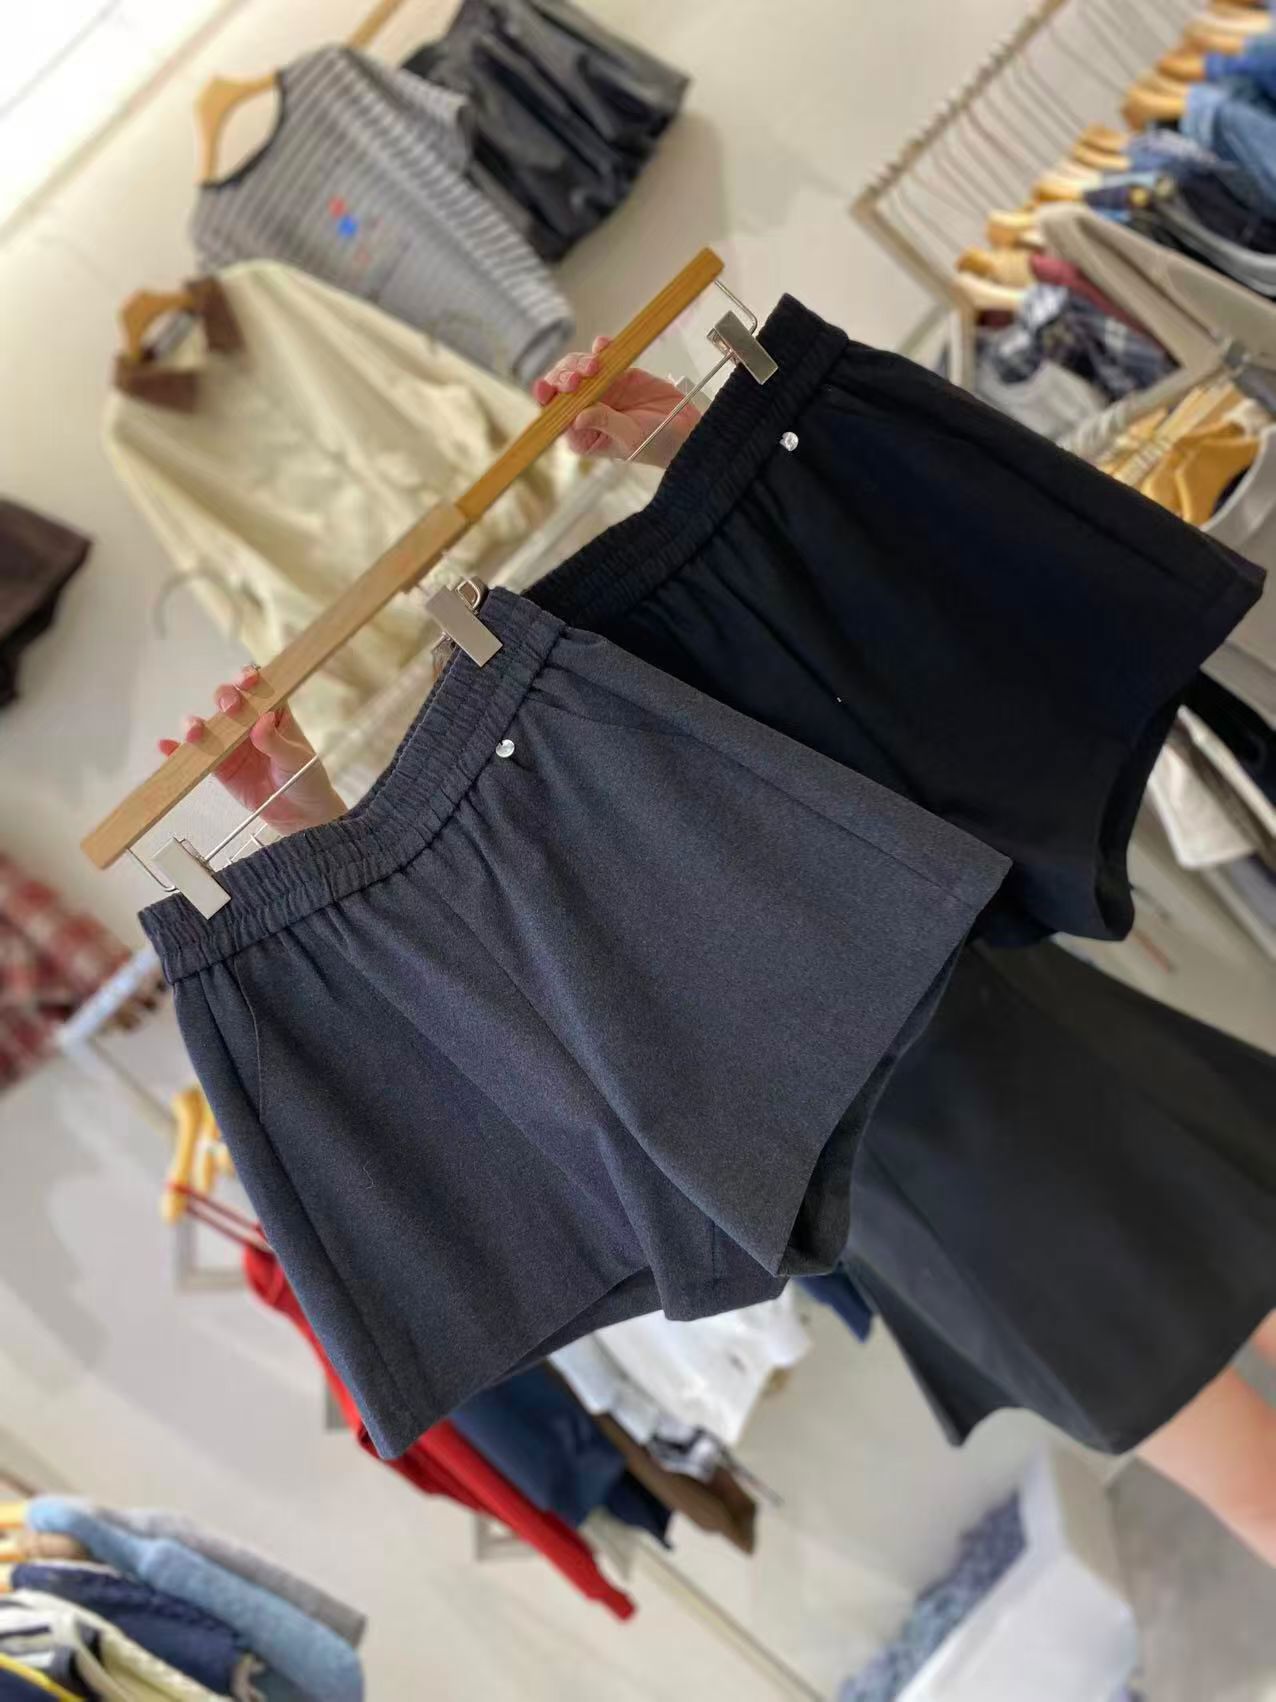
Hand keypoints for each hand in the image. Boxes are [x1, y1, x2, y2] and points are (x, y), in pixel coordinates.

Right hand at [159, 668, 345, 835]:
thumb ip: (277, 742)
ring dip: (197, 723)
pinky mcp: (221, 767)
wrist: (300, 815)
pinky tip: (166, 747)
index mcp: (274, 714)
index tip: (246, 682)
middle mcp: (249, 723)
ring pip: (210, 726)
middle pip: (229, 701)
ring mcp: (233, 744)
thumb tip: (260, 722)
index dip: (249, 680)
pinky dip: (179, 750)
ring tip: (194, 731)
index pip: (259, 689)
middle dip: (225, 698)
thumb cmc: (306, 779)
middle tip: (229, 709)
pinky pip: (199, 755)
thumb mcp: (297, 760)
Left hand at [532, 335, 700, 468]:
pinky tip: (602, 346)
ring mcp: (600, 390)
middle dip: (565, 377)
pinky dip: (599, 347)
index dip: (548, 399)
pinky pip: (601, 355)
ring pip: (577, 368)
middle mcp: (585, 410)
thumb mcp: (629, 439)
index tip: (547, 387)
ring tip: (596, 364)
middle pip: (562, 387)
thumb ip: (604, 423)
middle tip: (580, 377)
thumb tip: (578, 418)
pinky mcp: (617, 373)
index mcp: (581, 435)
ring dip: (581, 362)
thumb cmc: (656, 444)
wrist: (685, 429)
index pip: (555, 415)